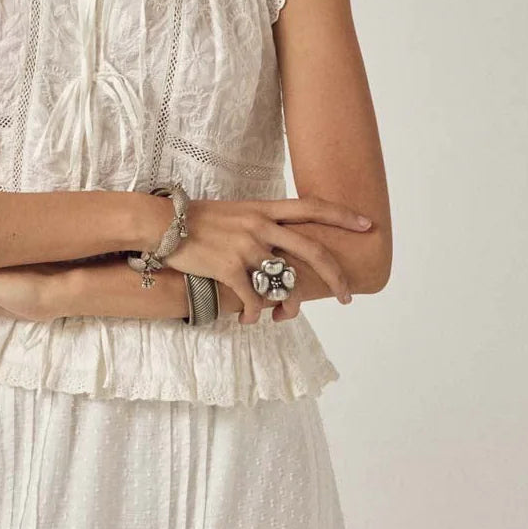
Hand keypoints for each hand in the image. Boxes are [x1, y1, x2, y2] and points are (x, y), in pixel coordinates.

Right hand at [161, 195, 372, 323]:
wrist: (160, 224)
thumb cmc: (196, 222)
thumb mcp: (234, 214)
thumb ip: (259, 225)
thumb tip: (277, 248)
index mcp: (263, 209)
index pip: (312, 207)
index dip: (342, 215)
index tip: (367, 224)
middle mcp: (260, 225)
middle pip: (312, 251)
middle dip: (336, 277)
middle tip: (348, 297)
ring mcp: (245, 246)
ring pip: (283, 284)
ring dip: (287, 309)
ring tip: (280, 318)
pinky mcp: (228, 267)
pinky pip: (254, 300)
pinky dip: (256, 315)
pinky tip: (250, 321)